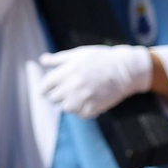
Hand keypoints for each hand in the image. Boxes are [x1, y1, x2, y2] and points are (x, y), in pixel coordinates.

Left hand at [37, 44, 151, 119]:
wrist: (125, 69)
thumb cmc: (100, 59)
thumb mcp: (78, 54)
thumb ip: (58, 59)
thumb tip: (42, 60)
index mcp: (64, 73)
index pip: (44, 87)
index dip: (47, 87)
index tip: (51, 88)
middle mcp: (70, 87)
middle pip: (53, 99)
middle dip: (59, 94)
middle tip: (71, 89)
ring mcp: (81, 99)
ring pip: (66, 108)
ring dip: (71, 103)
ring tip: (82, 94)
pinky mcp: (92, 108)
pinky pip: (80, 114)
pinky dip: (84, 109)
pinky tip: (91, 99)